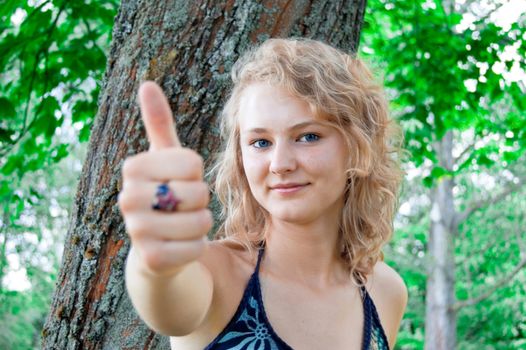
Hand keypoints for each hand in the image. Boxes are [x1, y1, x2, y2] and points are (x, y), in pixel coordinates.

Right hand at [118, 81, 211, 276]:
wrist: (155, 248)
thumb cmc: (166, 196)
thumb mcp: (164, 160)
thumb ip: (159, 124)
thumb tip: (147, 83)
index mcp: (133, 168)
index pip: (193, 163)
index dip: (196, 175)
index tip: (178, 182)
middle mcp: (127, 197)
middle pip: (198, 192)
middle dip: (200, 201)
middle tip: (181, 208)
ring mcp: (136, 230)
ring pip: (200, 221)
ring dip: (201, 224)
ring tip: (181, 226)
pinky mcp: (151, 259)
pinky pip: (197, 247)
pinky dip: (197, 247)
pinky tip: (179, 247)